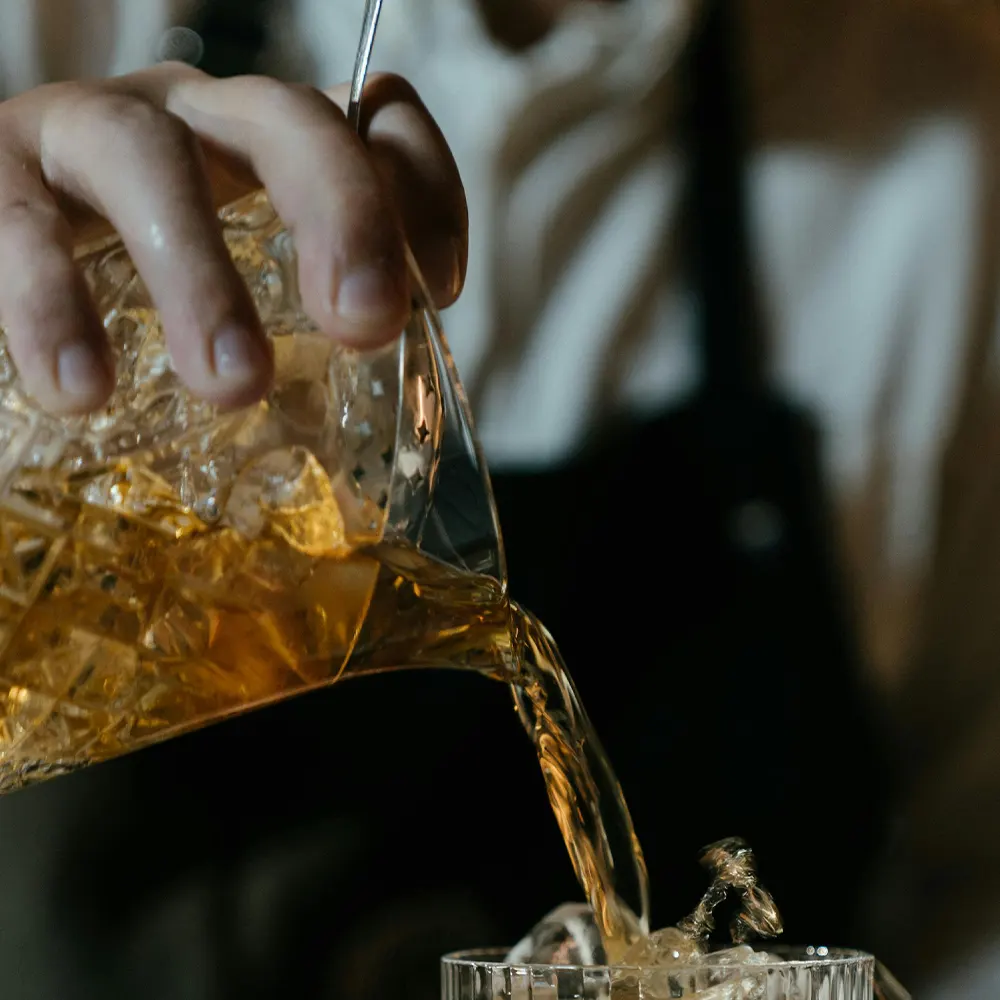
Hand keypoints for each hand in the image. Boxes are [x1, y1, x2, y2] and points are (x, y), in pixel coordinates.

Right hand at [0, 62, 466, 413]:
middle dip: (340, 219)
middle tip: (362, 326)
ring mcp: (89, 132)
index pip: (373, 120)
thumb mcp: (247, 307)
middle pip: (288, 120)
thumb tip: (387, 459)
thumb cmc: (142, 302)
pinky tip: (83, 391)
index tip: (439, 291)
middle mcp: (194, 122)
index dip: (423, 190)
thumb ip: (305, 344)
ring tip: (232, 386)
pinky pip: (20, 224)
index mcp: (271, 151)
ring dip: (201, 278)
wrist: (11, 276)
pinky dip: (51, 306)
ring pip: (149, 160)